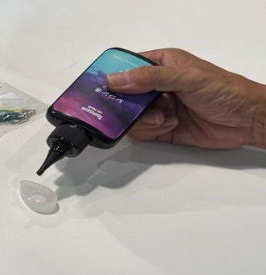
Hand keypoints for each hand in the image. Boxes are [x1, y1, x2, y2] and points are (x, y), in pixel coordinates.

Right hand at [106, 48, 265, 148]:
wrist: (244, 120)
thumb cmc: (223, 90)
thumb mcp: (186, 77)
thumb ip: (150, 79)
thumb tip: (118, 79)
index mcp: (161, 65)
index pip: (128, 67)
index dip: (114, 76)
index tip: (105, 87)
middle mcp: (157, 88)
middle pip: (125, 97)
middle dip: (128, 106)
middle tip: (133, 110)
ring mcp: (158, 109)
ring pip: (132, 118)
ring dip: (144, 121)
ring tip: (164, 118)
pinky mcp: (162, 129)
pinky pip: (143, 133)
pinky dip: (152, 131)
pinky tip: (169, 125)